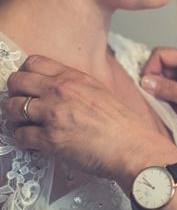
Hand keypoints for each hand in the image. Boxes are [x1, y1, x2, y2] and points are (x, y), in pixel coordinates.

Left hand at [1, 55, 176, 188]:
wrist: (132, 146)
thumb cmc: (121, 124)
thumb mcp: (99, 92)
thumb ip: (75, 86)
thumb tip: (54, 88)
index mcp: (74, 78)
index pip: (34, 62)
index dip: (25, 73)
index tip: (27, 84)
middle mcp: (61, 92)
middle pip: (17, 82)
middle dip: (14, 93)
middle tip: (20, 104)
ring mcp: (53, 114)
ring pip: (11, 108)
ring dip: (14, 118)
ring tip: (26, 125)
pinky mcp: (49, 139)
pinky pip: (19, 135)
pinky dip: (23, 139)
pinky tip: (35, 142)